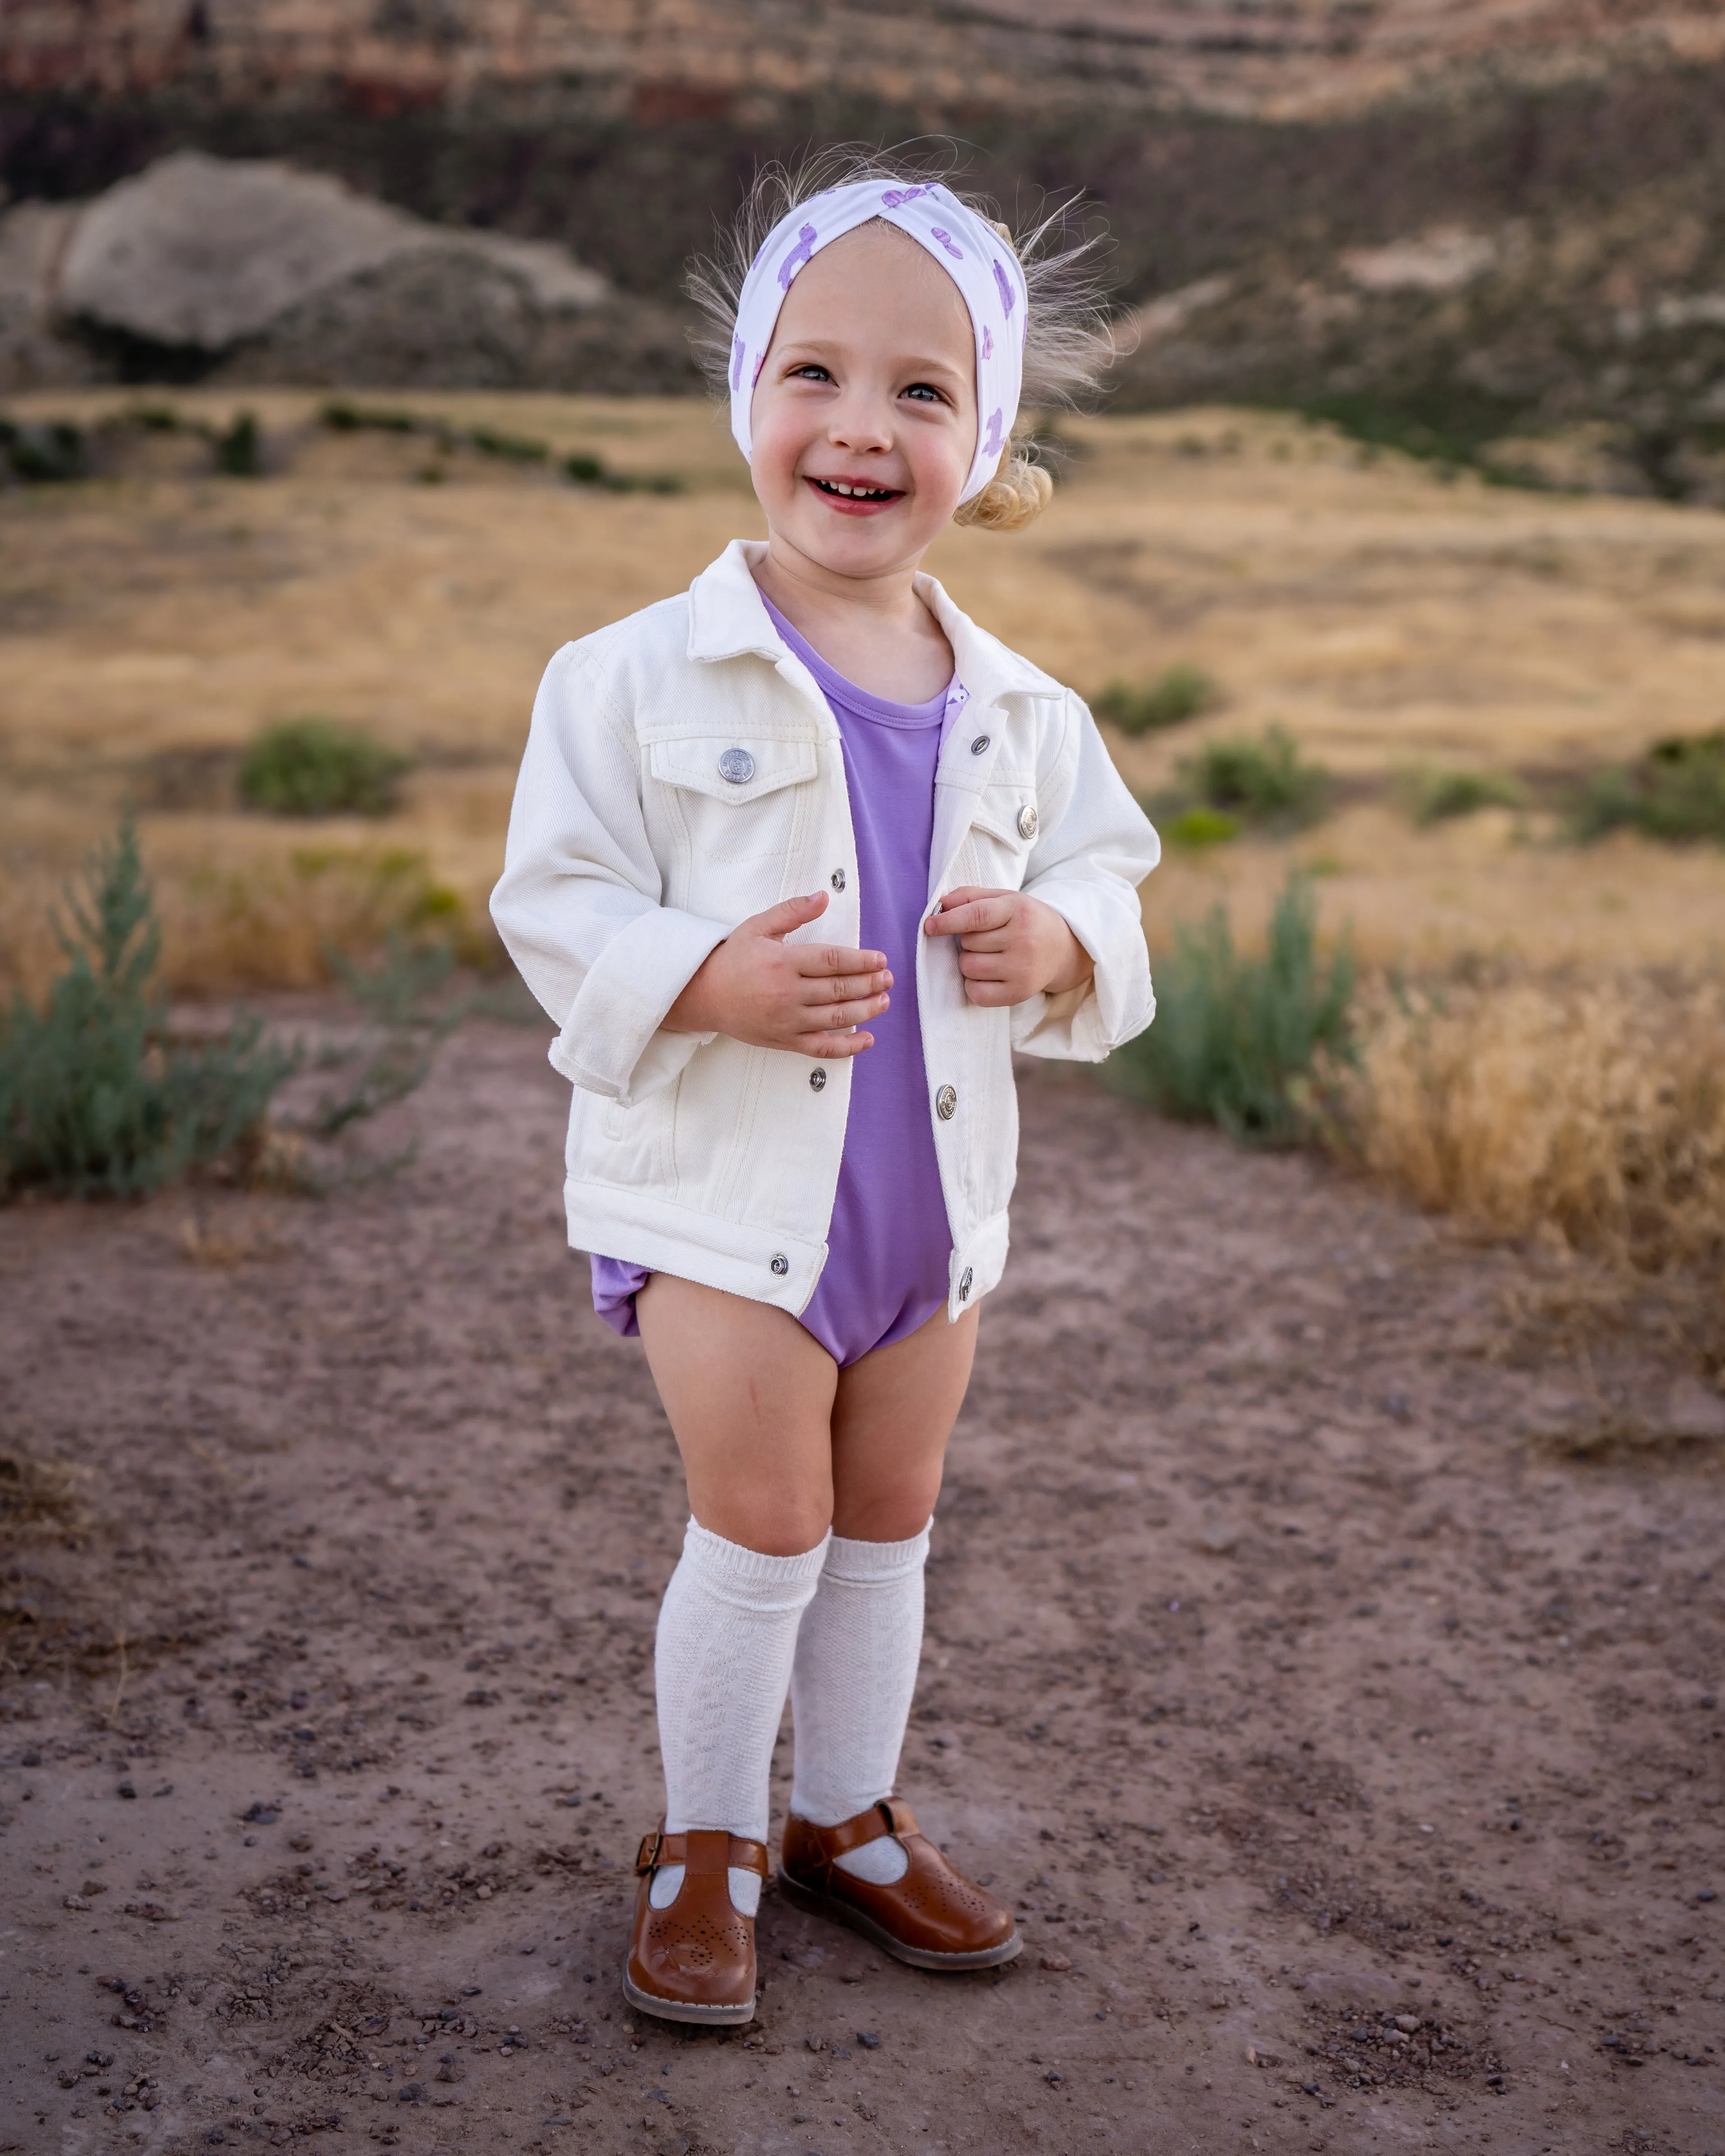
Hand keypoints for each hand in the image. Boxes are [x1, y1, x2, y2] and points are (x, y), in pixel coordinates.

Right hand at [664, 891, 890, 1057]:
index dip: (860, 961)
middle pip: (839, 989)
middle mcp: (787, 993)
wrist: (703, 995)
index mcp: (783, 962)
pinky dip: (847, 1047)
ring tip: (884, 1001)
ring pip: (836, 1017)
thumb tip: (823, 895)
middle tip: (888, 978)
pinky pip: (822, 1048)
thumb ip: (792, 911)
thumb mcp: (758, 926)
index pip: (831, 960)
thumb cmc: (733, 959)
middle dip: (869, 984)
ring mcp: (787, 1021)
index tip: (880, 959)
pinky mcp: (785, 1041)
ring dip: (866, 1010)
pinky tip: (867, 1039)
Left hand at [923, 886, 1093, 1006]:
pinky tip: (990, 975)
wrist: (1063, 949)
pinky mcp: (1019, 993)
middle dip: (967, 941)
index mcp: (1019, 910)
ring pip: (969, 967)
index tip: (930, 925)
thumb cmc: (1026, 921)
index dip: (948, 921)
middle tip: (989, 939)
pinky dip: (974, 985)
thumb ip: (970, 897)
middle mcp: (1024, 940)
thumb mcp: (1005, 899)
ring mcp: (1023, 969)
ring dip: (970, 962)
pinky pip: (976, 993)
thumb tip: (940, 905)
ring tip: (991, 956)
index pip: (976, 915)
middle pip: (968, 943)